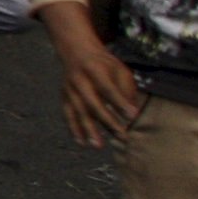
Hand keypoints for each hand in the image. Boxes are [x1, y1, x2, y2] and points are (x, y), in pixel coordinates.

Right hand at [44, 11, 144, 148]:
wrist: (76, 52)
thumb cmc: (104, 65)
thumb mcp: (119, 69)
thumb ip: (125, 89)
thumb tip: (132, 113)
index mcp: (95, 70)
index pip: (108, 89)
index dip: (120, 103)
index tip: (133, 117)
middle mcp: (79, 80)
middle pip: (92, 103)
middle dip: (107, 121)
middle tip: (122, 136)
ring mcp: (69, 89)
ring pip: (79, 112)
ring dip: (88, 129)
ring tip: (99, 146)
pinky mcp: (64, 97)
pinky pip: (68, 115)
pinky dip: (74, 129)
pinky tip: (82, 142)